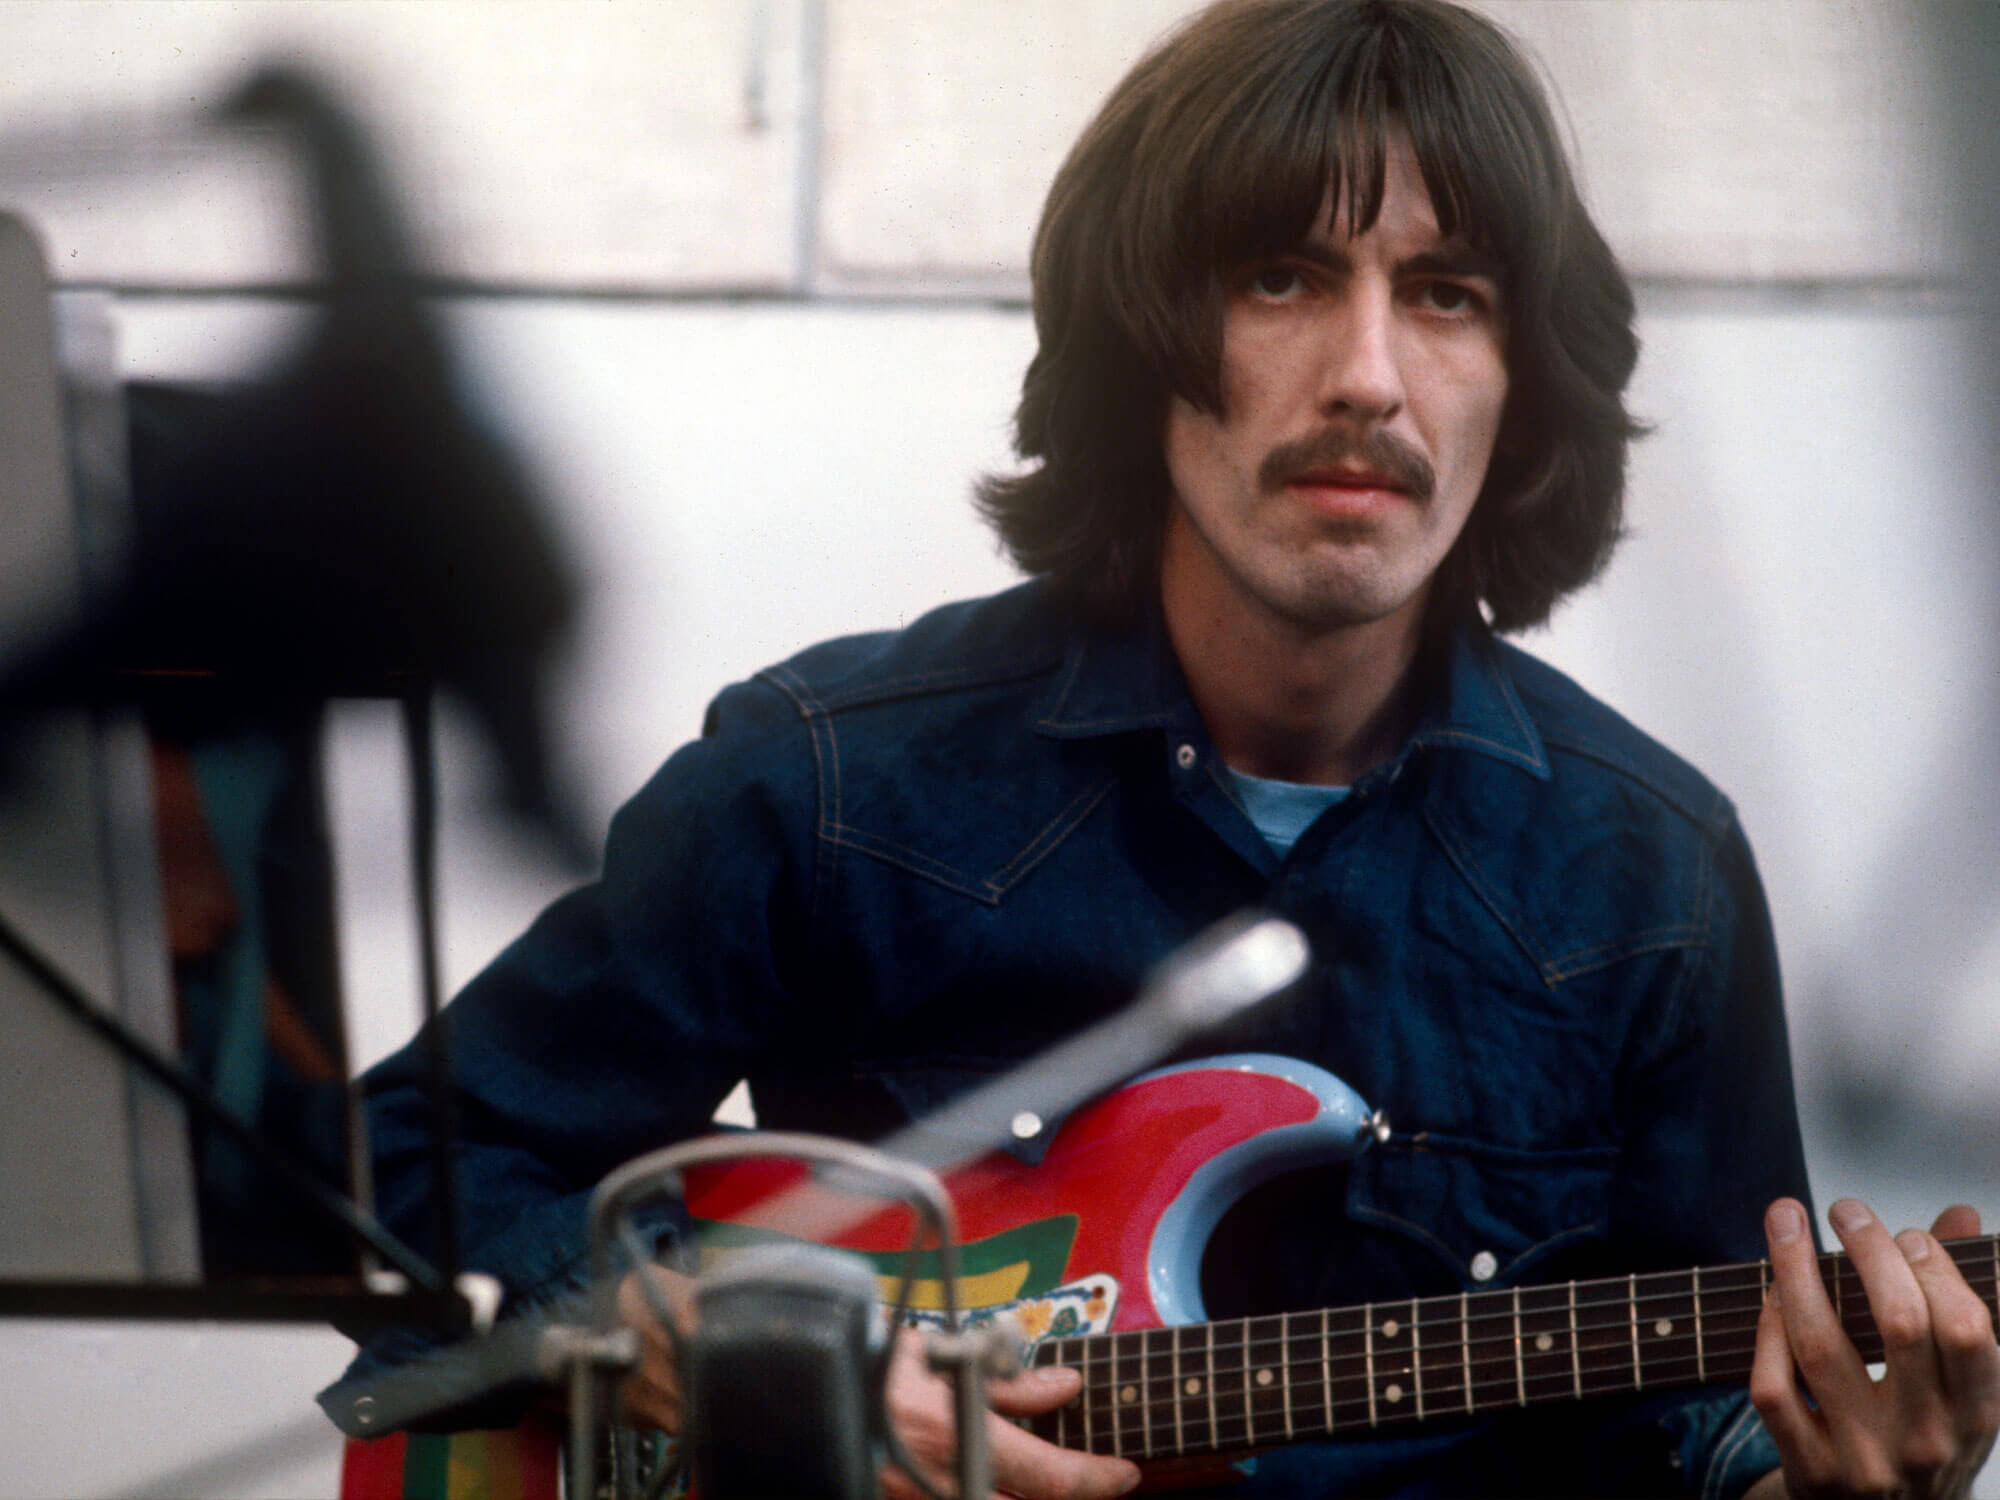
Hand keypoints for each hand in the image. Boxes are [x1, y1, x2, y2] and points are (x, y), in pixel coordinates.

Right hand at [878, 1326, 1141, 1499]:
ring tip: (1035, 1480)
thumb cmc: (874, 1361)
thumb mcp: (946, 1356)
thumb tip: (1065, 1388)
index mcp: (959, 1434)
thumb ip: (1009, 1383)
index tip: (1124, 1474)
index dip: (1097, 1479)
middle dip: (1062, 1497)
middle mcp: (943, 1481)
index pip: (1053, 1478)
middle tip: (1089, 1481)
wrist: (805, 1387)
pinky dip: (980, 1491)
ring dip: (1018, 1495)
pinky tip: (988, 1480)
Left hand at [1750, 1197, 1999, 1498]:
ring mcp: (1863, 1460)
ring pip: (1820, 1344)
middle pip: (1900, 1325)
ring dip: (1796, 1269)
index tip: (1907, 1233)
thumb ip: (1958, 1301)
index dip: (1936, 1268)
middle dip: (1869, 1251)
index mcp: (1973, 1417)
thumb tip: (1962, 1215)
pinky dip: (1766, 1331)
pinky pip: (1774, 1387)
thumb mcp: (1959, 1389)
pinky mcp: (1807, 1471)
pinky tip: (1771, 1297)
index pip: (1967, 1329)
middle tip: (1846, 1209)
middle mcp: (1924, 1441)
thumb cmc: (1922, 1440)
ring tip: (1785, 1220)